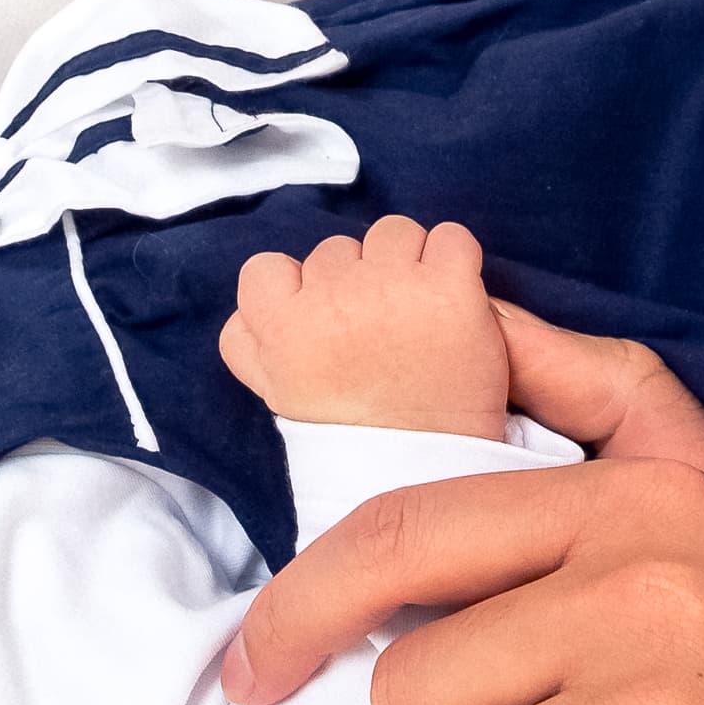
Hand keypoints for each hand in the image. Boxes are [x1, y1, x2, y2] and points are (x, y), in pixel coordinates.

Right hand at [221, 214, 511, 438]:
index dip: (295, 289)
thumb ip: (249, 345)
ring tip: (418, 312)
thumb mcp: (278, 396)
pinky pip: (450, 237)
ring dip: (406, 262)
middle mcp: (333, 298)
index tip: (322, 320)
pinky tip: (454, 298)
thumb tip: (249, 309)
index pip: (265, 270)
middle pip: (337, 250)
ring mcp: (393, 286)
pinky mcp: (450, 287)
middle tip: (378, 331)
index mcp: (284, 327)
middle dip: (357, 281)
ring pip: (392, 233)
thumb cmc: (355, 437)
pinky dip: (454, 259)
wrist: (429, 471)